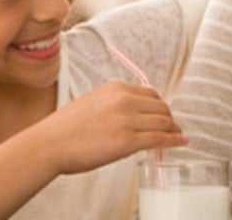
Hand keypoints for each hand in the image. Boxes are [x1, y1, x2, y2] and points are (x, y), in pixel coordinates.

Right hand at [31, 82, 188, 174]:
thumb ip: (112, 104)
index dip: (160, 106)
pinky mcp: (127, 141)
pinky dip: (174, 141)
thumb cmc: (64, 128)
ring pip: (163, 122)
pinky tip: (181, 142)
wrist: (50, 143)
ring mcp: (127, 120)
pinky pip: (159, 139)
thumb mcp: (91, 103)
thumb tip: (131, 115)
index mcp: (115, 88)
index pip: (150, 94)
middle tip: (173, 128)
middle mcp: (124, 100)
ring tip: (178, 136)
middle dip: (169, 118)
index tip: (163, 115)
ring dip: (174, 130)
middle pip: (161, 107)